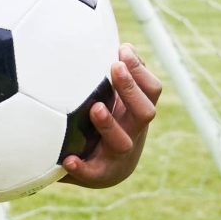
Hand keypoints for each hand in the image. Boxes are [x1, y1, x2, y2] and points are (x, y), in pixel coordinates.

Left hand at [61, 46, 161, 188]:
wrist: (99, 169)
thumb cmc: (105, 125)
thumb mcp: (114, 99)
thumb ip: (116, 76)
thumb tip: (122, 45)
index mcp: (136, 111)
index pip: (151, 90)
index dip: (140, 71)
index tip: (122, 51)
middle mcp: (133, 132)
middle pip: (145, 112)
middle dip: (130, 89)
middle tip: (113, 67)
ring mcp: (118, 155)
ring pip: (123, 141)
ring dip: (109, 124)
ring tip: (95, 108)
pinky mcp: (100, 174)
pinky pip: (94, 173)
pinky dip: (82, 167)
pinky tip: (68, 159)